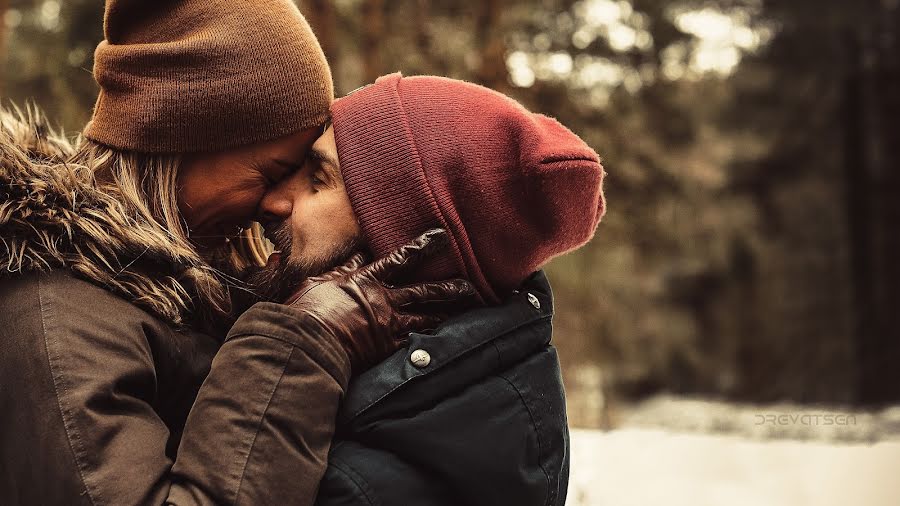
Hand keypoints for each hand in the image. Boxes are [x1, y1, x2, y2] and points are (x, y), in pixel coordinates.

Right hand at [284, 229, 474, 372]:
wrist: (305, 342)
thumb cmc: (304, 311)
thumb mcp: (318, 281)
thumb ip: (340, 268)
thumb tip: (357, 254)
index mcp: (366, 279)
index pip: (401, 259)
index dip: (423, 246)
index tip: (442, 237)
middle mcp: (383, 300)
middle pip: (424, 290)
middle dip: (449, 287)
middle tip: (470, 285)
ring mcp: (388, 324)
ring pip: (426, 317)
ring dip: (447, 313)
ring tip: (465, 312)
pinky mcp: (386, 347)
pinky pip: (413, 341)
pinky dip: (429, 339)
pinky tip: (444, 339)